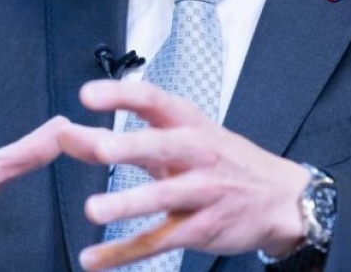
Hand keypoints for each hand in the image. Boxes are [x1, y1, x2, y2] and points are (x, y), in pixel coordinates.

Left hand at [58, 79, 309, 270]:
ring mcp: (201, 193)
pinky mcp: (200, 229)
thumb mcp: (181, 140)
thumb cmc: (221, 161)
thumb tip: (69, 135)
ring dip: (126, 204)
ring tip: (93, 210)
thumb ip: (123, 139)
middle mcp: (196, 153)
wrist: (281, 198)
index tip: (88, 95)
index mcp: (187, 123)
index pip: (152, 100)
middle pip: (160, 147)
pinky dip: (123, 253)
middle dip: (130, 146)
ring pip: (161, 198)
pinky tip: (94, 259)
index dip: (120, 96)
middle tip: (99, 147)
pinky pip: (158, 241)